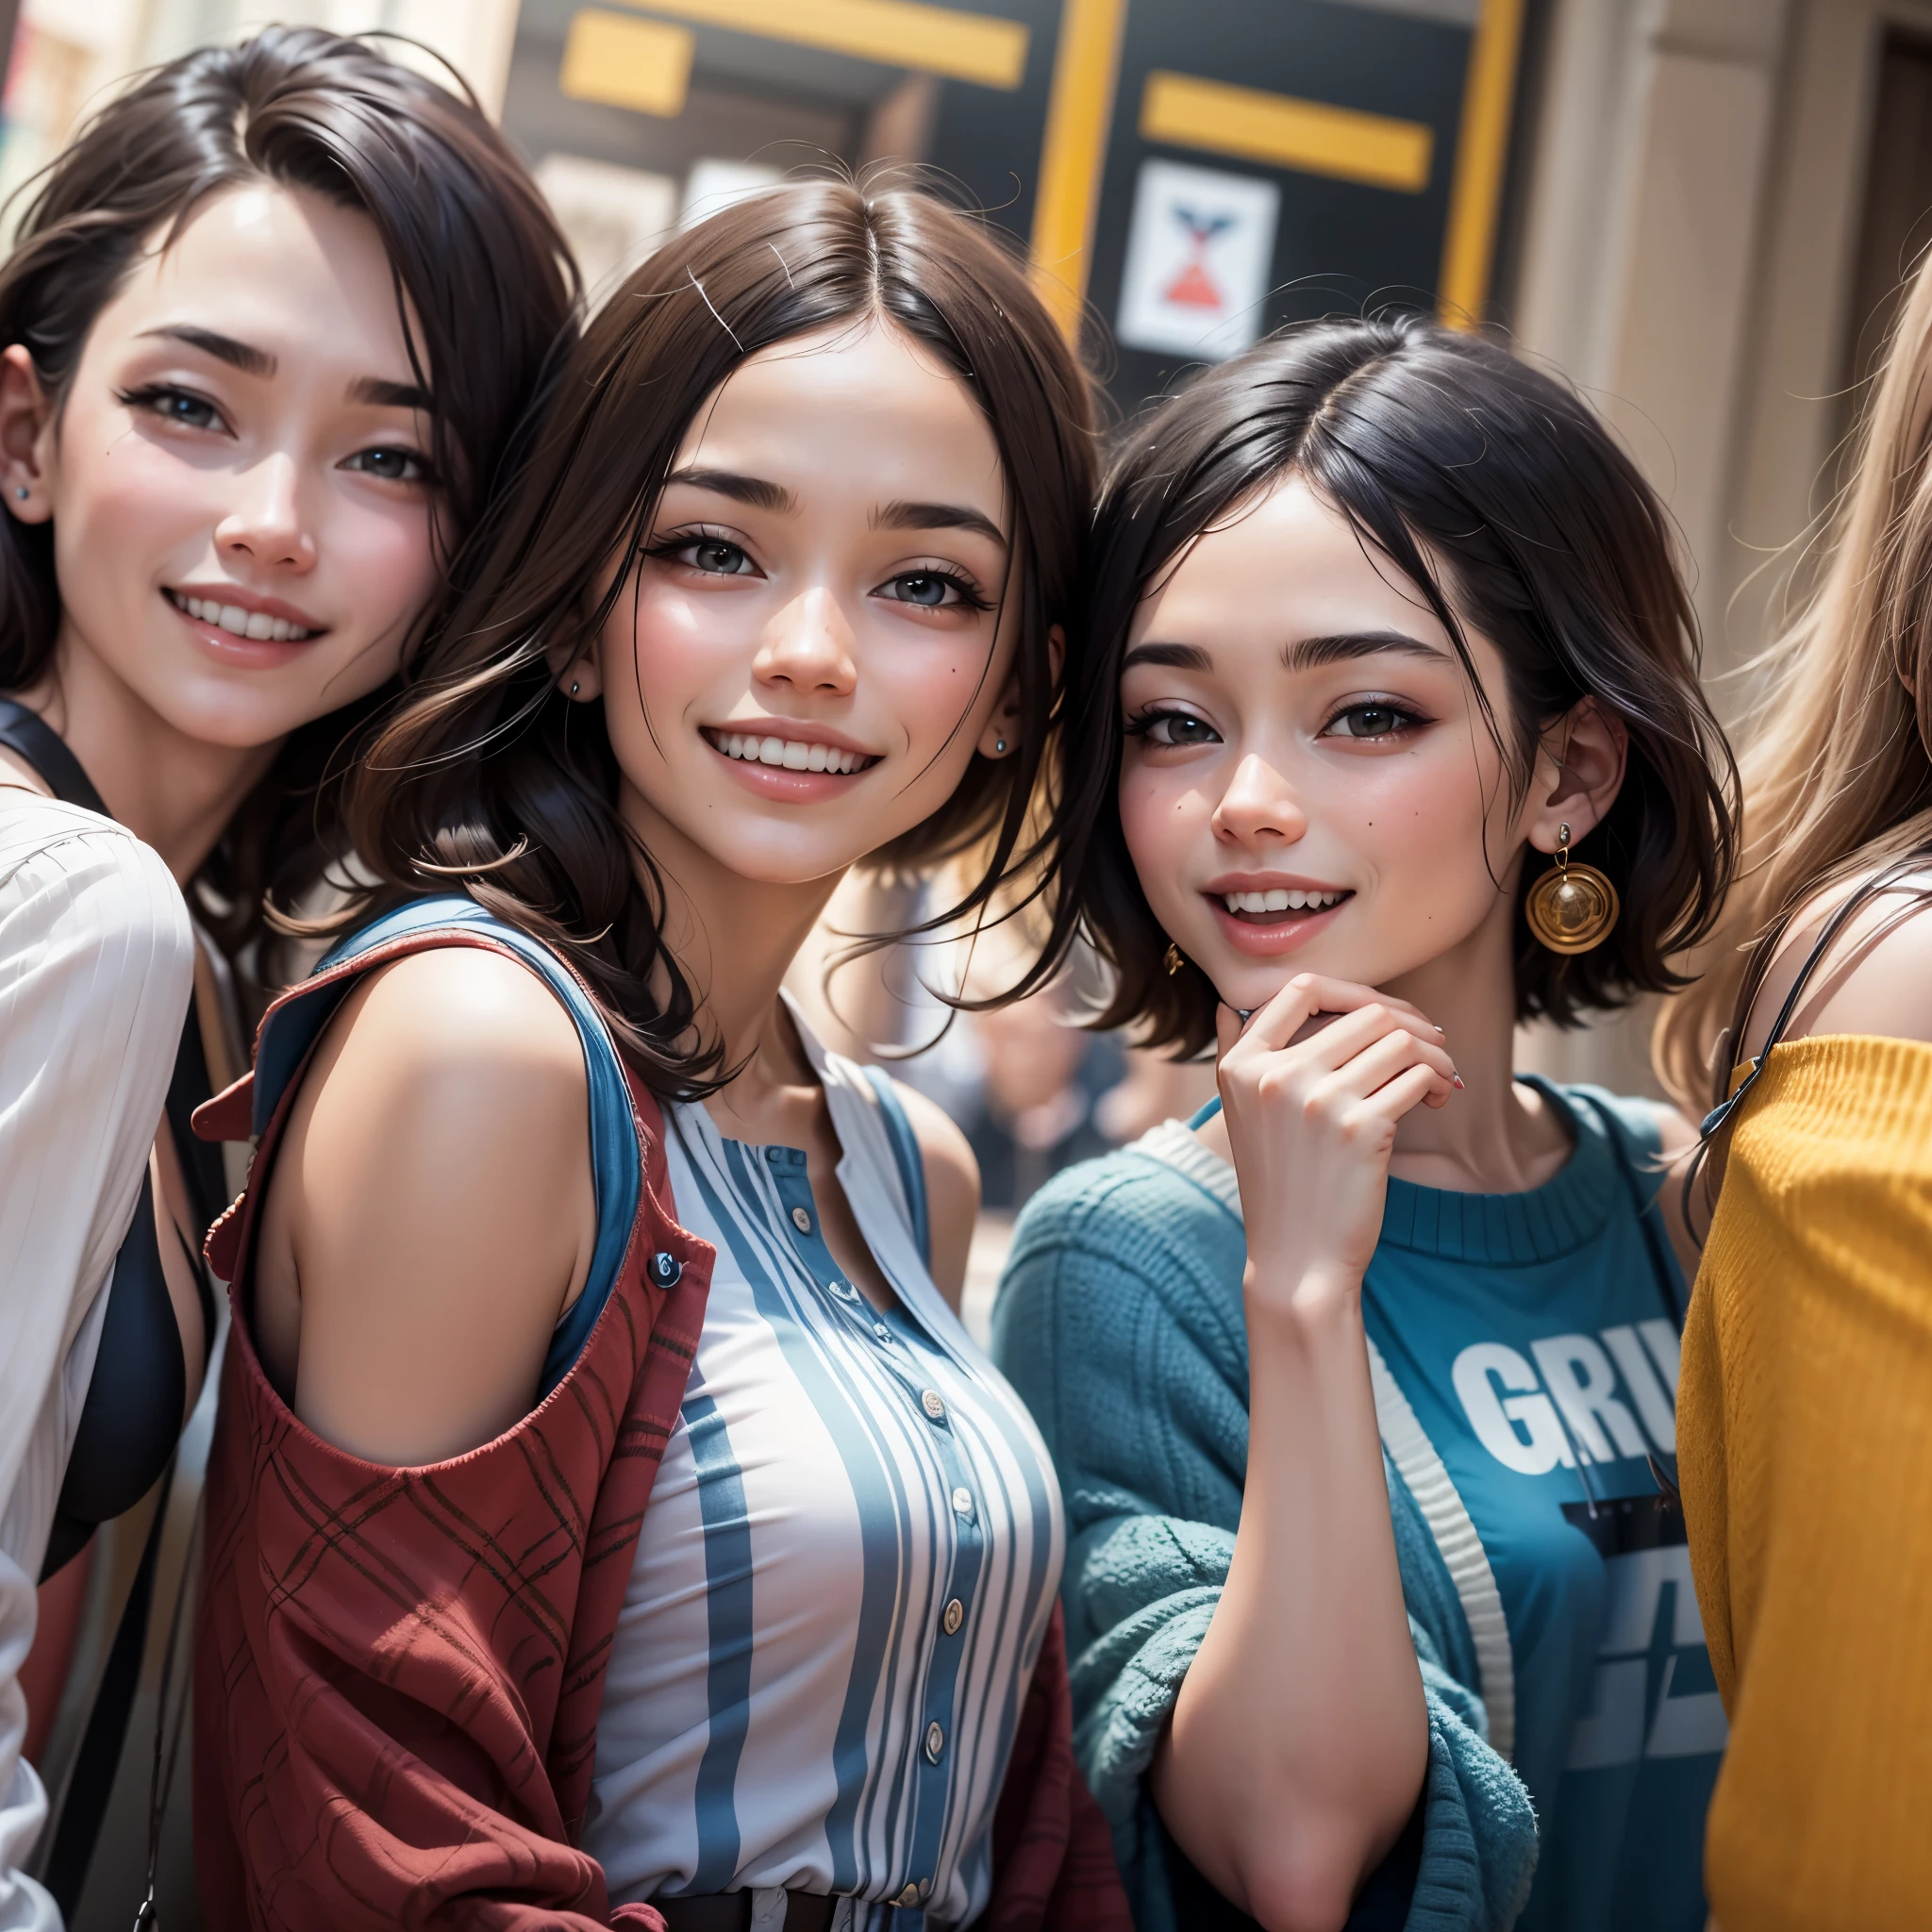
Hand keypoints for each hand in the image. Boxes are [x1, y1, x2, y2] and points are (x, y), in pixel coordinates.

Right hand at [1216, 976, 1456, 1313]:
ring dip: (1433, 1052)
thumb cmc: (1278, 1184)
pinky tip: (1438, 1098)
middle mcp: (1274, 1077)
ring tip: (1439, 1076)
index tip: (1381, 1013)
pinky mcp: (1360, 1128)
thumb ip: (1232, 1054)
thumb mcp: (1239, 1116)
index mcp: (1241, 1066)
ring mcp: (1317, 1100)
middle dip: (1410, 1023)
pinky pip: (1418, 1076)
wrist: (1296, 1260)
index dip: (1352, 990)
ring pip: (1400, 1040)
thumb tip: (1227, 1002)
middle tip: (1431, 1046)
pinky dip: (1439, 1080)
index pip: (1301, 988)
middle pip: (1365, 1012)